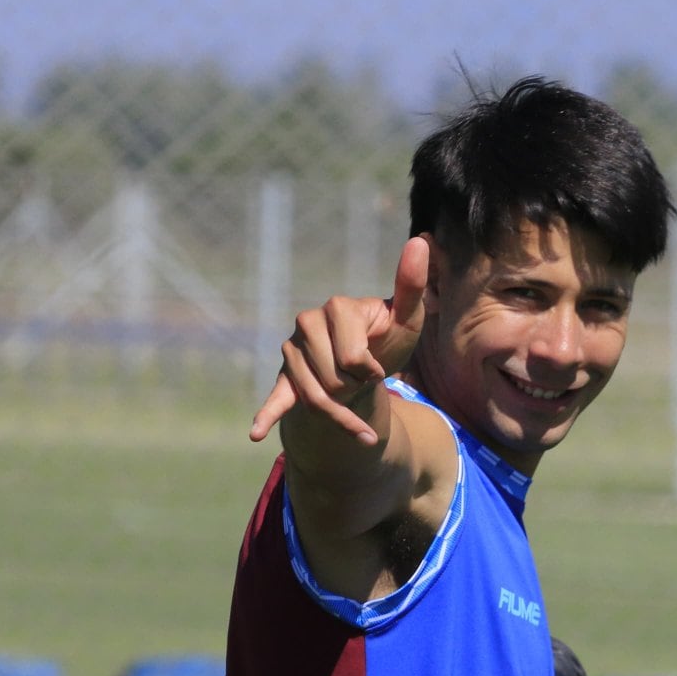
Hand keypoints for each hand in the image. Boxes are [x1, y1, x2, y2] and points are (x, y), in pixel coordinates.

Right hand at [249, 235, 429, 445]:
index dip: (370, 372)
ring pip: (314, 399)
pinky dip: (267, 415)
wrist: (371, 365)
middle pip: (332, 381)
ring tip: (352, 399)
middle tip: (362, 379)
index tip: (378, 366)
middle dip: (355, 390)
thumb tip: (420, 241)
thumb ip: (412, 283)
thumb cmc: (390, 338)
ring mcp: (292, 349)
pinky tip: (257, 433)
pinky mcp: (284, 375)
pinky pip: (277, 397)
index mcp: (335, 307)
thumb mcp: (407, 316)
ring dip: (340, 412)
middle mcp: (307, 323)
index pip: (351, 358)